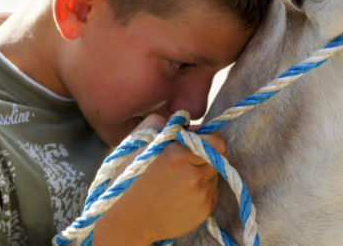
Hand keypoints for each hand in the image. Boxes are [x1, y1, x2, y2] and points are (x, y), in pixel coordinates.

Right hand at [93, 114, 226, 245]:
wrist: (125, 221)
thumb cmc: (126, 178)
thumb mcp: (136, 141)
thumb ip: (161, 122)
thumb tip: (184, 121)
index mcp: (178, 155)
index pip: (215, 140)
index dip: (207, 137)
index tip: (195, 140)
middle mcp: (193, 176)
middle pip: (218, 156)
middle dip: (204, 153)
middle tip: (185, 158)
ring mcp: (201, 195)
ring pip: (214, 174)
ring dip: (201, 171)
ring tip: (176, 179)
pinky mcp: (204, 210)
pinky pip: (211, 191)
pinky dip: (199, 189)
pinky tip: (178, 194)